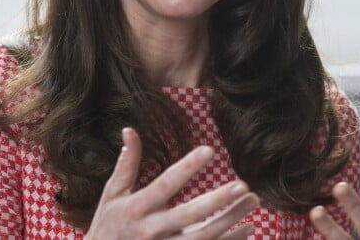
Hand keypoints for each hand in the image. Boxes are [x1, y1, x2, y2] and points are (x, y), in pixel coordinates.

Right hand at [85, 127, 258, 238]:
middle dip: (217, 201)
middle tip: (242, 185)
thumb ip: (126, 164)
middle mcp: (151, 232)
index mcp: (136, 209)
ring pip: (203, 239)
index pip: (166, 185)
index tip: (209, 150)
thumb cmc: (106, 228)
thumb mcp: (112, 195)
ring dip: (231, 222)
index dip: (187, 168)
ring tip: (252, 202)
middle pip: (189, 216)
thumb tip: (129, 130)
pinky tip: (248, 228)